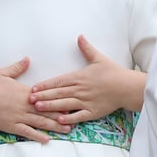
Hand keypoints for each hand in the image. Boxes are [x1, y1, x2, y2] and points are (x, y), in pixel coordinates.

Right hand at [0, 57, 71, 142]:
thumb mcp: (3, 73)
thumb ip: (18, 67)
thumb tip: (28, 59)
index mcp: (25, 92)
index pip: (46, 96)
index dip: (59, 99)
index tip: (72, 100)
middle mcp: (25, 105)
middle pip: (47, 111)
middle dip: (62, 115)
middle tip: (77, 118)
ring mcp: (19, 117)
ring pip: (40, 122)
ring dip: (55, 126)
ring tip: (67, 130)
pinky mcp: (12, 126)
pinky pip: (27, 132)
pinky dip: (37, 136)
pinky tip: (47, 140)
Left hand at [29, 35, 146, 124]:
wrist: (126, 86)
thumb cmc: (113, 72)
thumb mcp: (99, 58)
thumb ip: (87, 48)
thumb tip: (80, 36)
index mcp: (79, 77)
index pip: (58, 81)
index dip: (45, 85)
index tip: (33, 88)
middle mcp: (80, 89)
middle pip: (58, 93)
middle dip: (43, 96)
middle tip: (29, 99)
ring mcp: (86, 101)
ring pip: (65, 104)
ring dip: (51, 106)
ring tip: (38, 108)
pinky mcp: (92, 112)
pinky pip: (78, 116)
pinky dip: (68, 118)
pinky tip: (59, 120)